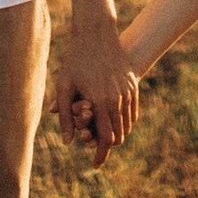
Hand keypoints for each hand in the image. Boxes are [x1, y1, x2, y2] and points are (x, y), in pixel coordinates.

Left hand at [56, 24, 137, 167]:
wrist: (96, 33)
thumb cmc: (75, 59)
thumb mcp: (64, 86)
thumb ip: (66, 117)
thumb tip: (67, 142)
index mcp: (101, 102)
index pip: (106, 139)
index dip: (101, 155)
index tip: (95, 164)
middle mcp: (118, 99)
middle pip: (118, 135)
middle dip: (108, 146)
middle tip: (96, 150)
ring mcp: (128, 91)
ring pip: (127, 125)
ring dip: (117, 134)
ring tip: (104, 137)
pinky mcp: (132, 84)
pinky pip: (132, 111)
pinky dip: (125, 121)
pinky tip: (114, 122)